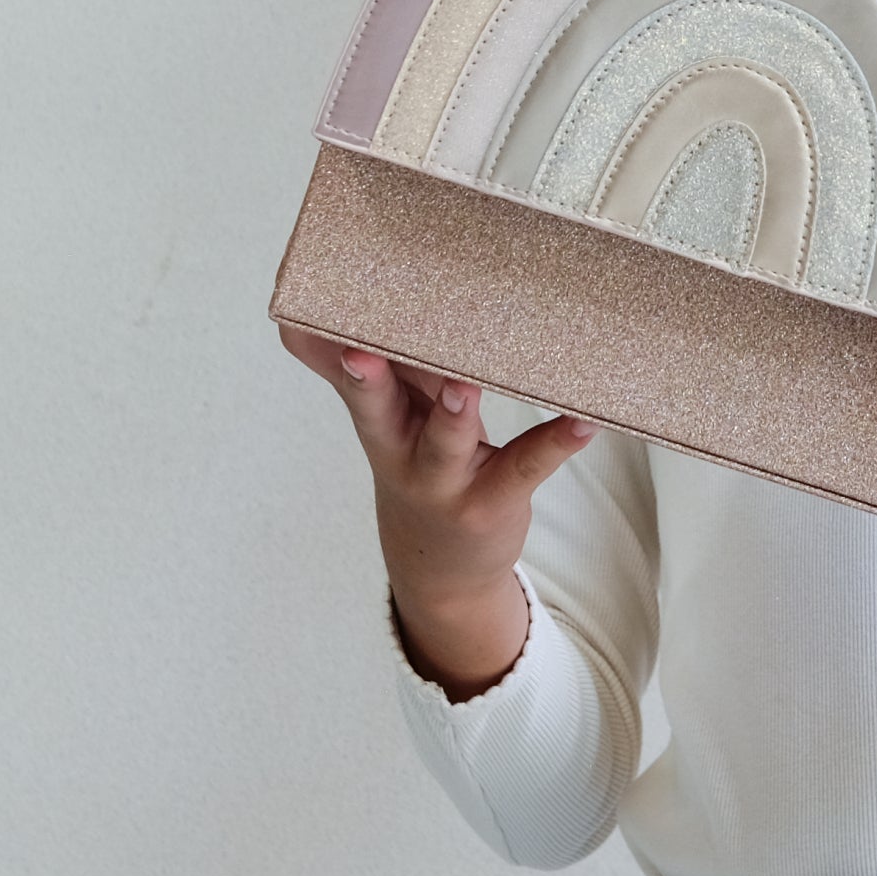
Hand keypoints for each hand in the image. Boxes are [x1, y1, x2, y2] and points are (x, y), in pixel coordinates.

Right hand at [282, 329, 594, 698]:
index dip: (330, 341)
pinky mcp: (493, 499)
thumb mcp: (383, 418)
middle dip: (365, 378)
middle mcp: (399, 445)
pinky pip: (526, 466)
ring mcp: (444, 478)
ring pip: (444, 442)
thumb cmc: (416, 462)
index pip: (348, 368)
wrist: (441, 566)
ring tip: (464, 383)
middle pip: (375, 406)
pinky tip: (584, 421)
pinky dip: (557, 442)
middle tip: (359, 349)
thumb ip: (348, 368)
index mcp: (376, 413)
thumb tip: (293, 319)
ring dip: (453, 411)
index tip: (305, 309)